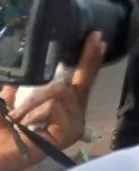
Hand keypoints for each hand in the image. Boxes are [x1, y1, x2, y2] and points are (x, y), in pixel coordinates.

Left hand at [7, 31, 104, 149]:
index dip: (88, 59)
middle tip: (96, 35)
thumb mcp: (6, 104)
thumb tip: (15, 68)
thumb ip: (13, 89)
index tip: (97, 38)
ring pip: (61, 90)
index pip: (78, 80)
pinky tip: (26, 126)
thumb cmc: (1, 135)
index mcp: (62, 108)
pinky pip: (54, 106)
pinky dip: (34, 112)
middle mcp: (75, 115)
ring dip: (33, 100)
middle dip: (87, 57)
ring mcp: (75, 124)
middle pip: (81, 80)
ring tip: (18, 117)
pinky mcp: (71, 132)